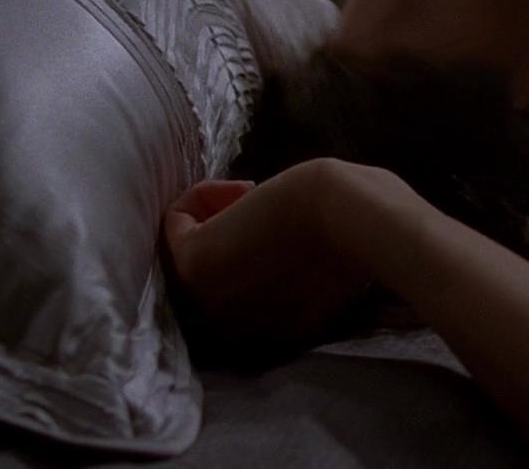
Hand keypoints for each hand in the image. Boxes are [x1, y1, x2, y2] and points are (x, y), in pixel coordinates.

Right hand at [162, 158, 389, 348]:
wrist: (353, 218)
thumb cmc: (355, 231)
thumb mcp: (325, 271)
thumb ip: (294, 282)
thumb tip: (278, 261)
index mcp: (269, 339)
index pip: (234, 299)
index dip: (250, 254)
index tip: (276, 228)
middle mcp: (231, 331)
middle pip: (207, 276)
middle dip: (228, 238)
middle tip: (258, 212)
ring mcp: (208, 305)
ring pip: (185, 250)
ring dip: (214, 218)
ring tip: (252, 198)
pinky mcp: (194, 267)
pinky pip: (174, 226)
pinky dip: (201, 196)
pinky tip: (243, 189)